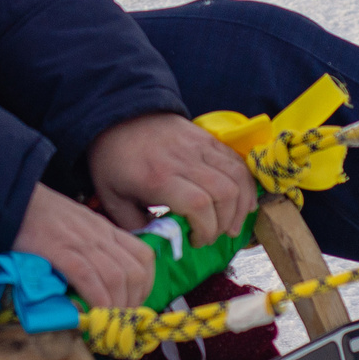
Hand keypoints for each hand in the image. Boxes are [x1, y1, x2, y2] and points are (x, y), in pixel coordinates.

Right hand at [14, 183, 155, 308]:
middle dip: (133, 303)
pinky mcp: (62, 251)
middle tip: (120, 321)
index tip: (134, 302)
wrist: (12, 199)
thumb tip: (98, 282)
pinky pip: (90, 280)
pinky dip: (97, 301)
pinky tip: (93, 316)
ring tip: (106, 324)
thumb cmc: (40, 216)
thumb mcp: (76, 226)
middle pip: (135, 272)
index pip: (144, 256)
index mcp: (105, 229)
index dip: (146, 285)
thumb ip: (90, 248)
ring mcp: (82, 243)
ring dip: (117, 308)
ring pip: (118, 279)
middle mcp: (100, 236)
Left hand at [88, 112, 261, 247]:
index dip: (206, 229)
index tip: (196, 241)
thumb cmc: (114, 160)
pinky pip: (237, 162)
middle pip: (224, 193)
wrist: (119, 115)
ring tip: (231, 225)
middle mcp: (183, 160)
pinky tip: (242, 203)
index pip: (198, 205)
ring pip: (236, 177)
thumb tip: (160, 245)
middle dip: (224, 223)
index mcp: (158, 178)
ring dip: (240, 206)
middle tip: (211, 236)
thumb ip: (134, 225)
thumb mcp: (112, 198)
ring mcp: (199, 146)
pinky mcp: (208, 138)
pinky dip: (246, 185)